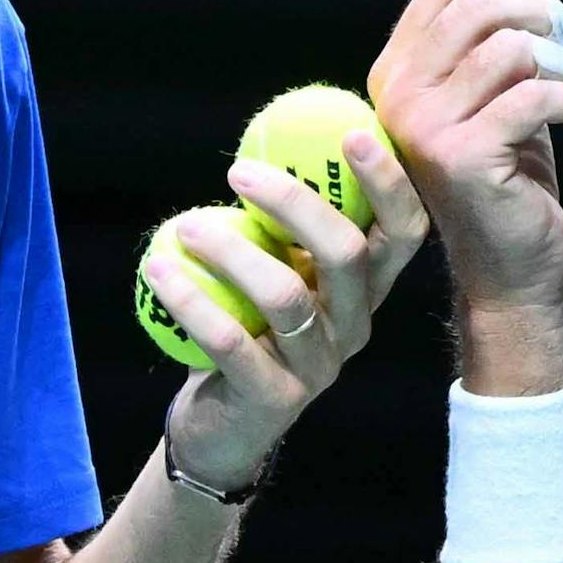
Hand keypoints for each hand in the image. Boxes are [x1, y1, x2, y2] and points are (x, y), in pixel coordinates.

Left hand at [141, 131, 430, 492]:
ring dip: (231, 252)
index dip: (388, 182)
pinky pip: (232, 340)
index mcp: (365, 289)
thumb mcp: (275, 272)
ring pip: (287, 296)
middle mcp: (355, 326)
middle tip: (239, 172)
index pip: (403, 231)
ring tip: (186, 226)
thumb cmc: (248, 329)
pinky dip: (191, 299)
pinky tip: (159, 270)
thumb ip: (279, 225)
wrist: (222, 428)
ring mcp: (320, 366)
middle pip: (348, 254)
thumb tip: (262, 143)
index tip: (349, 133)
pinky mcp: (276, 398)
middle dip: (296, 205)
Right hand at [363, 0, 562, 352]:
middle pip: (475, 6)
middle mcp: (397, 97)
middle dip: (544, 12)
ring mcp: (424, 128)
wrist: (510, 271)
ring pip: (508, 46)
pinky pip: (537, 94)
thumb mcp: (498, 96)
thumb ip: (501, 39)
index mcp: (397, 73)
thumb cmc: (510, 180)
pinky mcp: (463, 156)